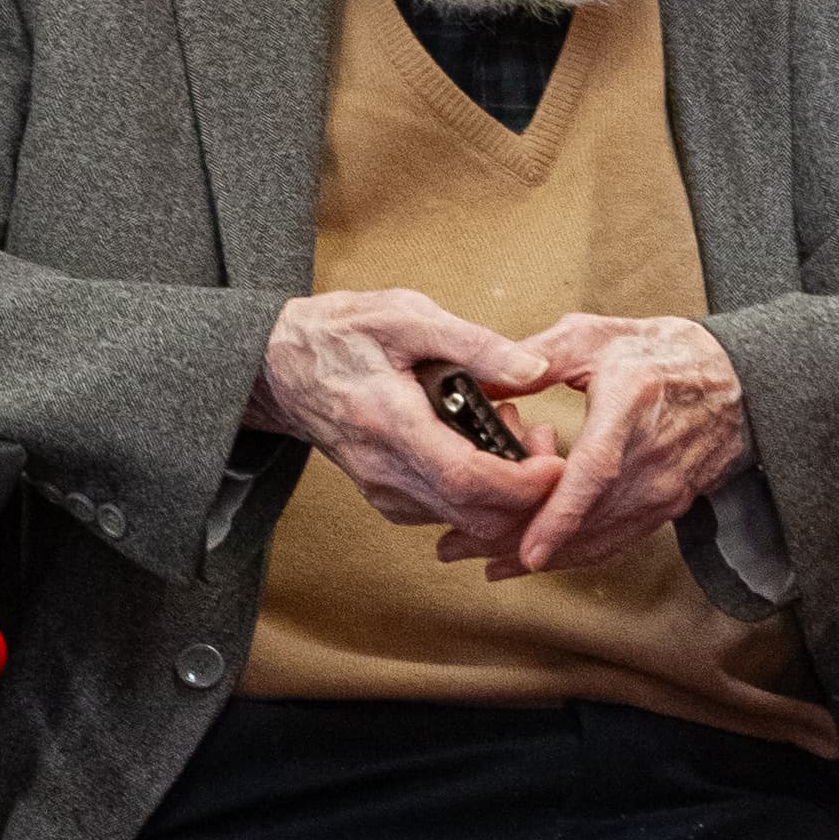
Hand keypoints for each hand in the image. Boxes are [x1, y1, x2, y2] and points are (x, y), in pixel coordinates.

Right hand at [254, 288, 560, 559]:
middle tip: (540, 439)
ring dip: (504, 492)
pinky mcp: (385, 498)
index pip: (466, 478)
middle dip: (525, 493)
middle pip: (473, 516)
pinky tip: (482, 445)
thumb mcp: (408, 317)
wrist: (281, 365)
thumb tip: (536, 368)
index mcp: (390, 422)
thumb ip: (475, 344)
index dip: (522, 483)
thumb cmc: (343, 333)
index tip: (557, 463)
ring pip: (463, 522)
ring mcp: (383, 491)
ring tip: (510, 429)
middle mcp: (384, 471)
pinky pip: (445, 514)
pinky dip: (480, 494)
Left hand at [486, 312, 749, 580]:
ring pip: (597, 538)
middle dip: (519, 540)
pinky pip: (615, 541)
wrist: (731, 380)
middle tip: (456, 547)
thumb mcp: (593, 337)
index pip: (598, 470)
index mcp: (633, 401)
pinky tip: (530, 560)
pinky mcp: (668, 507)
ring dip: (538, 553)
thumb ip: (533, 358)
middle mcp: (654, 454)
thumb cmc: (658, 353)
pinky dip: (571, 554)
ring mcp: (665, 487)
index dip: (562, 514)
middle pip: (587, 516)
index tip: (526, 549)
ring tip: (476, 556)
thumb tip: (479, 383)